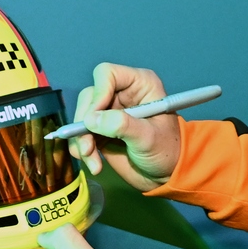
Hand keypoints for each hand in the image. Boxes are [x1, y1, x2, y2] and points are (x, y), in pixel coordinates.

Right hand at [68, 61, 184, 192]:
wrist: (166, 174)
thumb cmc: (166, 150)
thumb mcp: (148, 137)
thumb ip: (122, 126)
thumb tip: (91, 119)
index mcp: (139, 84)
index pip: (108, 74)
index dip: (98, 94)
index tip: (93, 119)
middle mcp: (122, 93)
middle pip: (89, 96)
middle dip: (84, 123)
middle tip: (88, 148)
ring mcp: (109, 111)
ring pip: (82, 116)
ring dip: (81, 140)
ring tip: (92, 160)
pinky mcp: (101, 129)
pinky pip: (81, 133)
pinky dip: (82, 149)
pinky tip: (94, 164)